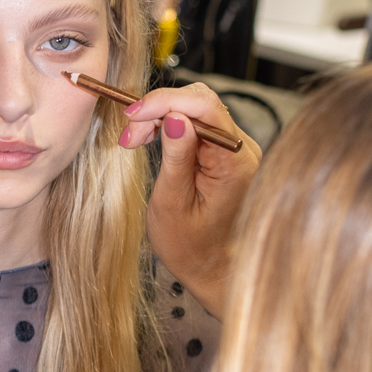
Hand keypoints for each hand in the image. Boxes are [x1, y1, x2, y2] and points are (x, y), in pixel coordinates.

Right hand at [132, 82, 255, 316]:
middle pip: (201, 102)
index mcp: (235, 162)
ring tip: (134, 141)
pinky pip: (197, 124)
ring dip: (160, 117)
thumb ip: (176, 156)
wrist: (212, 270)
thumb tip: (176, 117)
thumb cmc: (192, 248)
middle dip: (159, 109)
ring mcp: (236, 149)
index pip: (205, 107)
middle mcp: (242, 149)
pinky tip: (150, 140)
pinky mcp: (225, 152)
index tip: (133, 114)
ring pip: (196, 110)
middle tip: (129, 135)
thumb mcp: (173, 203)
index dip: (165, 101)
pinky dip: (169, 126)